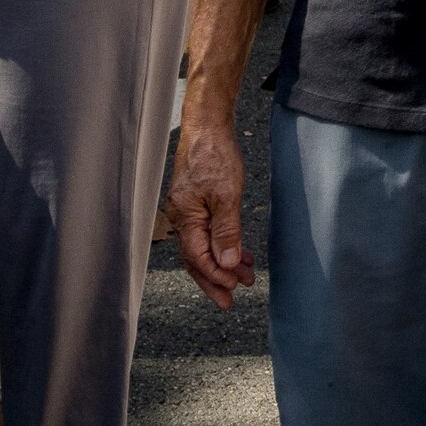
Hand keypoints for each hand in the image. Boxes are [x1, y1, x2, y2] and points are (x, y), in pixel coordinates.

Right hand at [166, 111, 255, 306]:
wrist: (207, 125)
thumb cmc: (214, 155)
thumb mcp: (226, 194)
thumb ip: (226, 231)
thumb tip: (226, 263)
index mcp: (185, 218)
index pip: (198, 258)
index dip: (215, 277)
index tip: (232, 291)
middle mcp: (181, 217)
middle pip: (197, 258)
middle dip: (214, 280)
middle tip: (230, 300)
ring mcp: (187, 210)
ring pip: (203, 246)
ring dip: (222, 263)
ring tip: (243, 276)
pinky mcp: (196, 201)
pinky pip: (207, 232)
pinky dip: (223, 244)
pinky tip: (239, 251)